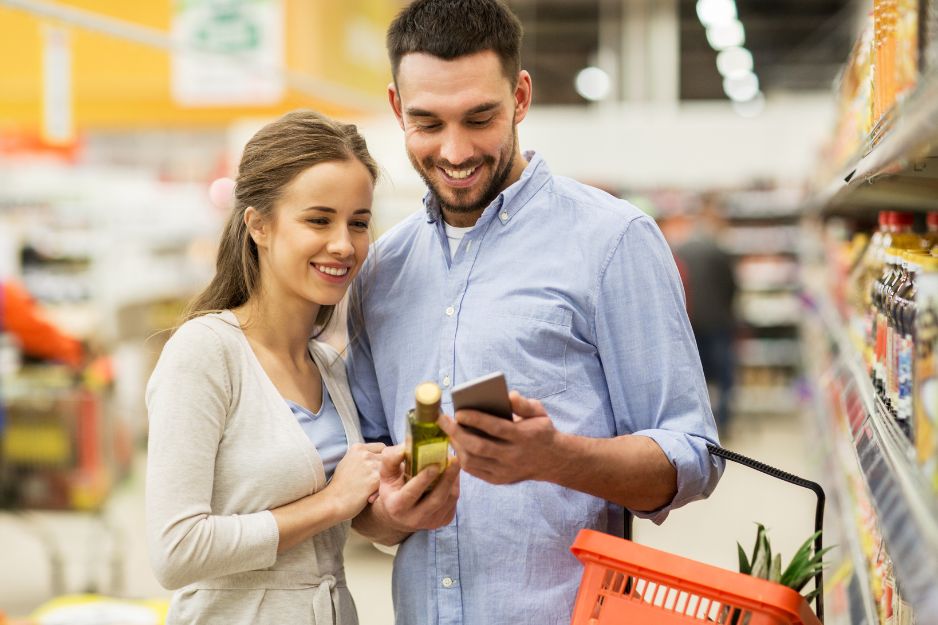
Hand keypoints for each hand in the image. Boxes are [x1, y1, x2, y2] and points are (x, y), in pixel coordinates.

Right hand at [327, 442, 384, 519]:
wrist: (333, 501)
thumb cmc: (340, 486)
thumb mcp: (347, 463)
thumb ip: (361, 457)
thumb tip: (376, 457)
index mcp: (358, 448)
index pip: (382, 447)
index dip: (383, 459)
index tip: (379, 469)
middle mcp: (365, 454)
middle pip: (388, 458)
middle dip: (387, 469)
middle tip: (379, 481)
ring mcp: (371, 465)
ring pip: (391, 470)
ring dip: (387, 479)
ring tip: (375, 489)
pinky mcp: (376, 479)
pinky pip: (389, 482)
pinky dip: (384, 489)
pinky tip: (373, 495)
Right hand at [370, 445, 459, 531]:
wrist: (400, 513)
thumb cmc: (393, 486)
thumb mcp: (386, 473)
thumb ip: (392, 458)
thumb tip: (406, 446)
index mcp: (396, 506)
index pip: (411, 493)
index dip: (424, 480)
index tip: (435, 464)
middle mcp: (414, 519)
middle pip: (436, 500)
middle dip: (447, 479)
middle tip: (454, 459)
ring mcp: (431, 522)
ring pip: (449, 500)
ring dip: (454, 479)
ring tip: (455, 462)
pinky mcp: (444, 521)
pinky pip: (454, 502)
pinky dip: (456, 485)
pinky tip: (453, 473)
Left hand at [438, 390, 560, 484]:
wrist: (553, 461)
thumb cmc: (541, 431)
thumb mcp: (540, 413)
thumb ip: (524, 404)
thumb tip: (508, 395)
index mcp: (524, 436)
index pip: (495, 428)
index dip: (475, 420)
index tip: (459, 412)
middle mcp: (513, 456)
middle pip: (479, 446)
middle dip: (457, 433)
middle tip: (443, 421)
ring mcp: (505, 471)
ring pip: (473, 461)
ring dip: (457, 445)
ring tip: (448, 432)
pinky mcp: (499, 480)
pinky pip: (474, 470)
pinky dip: (462, 457)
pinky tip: (456, 445)